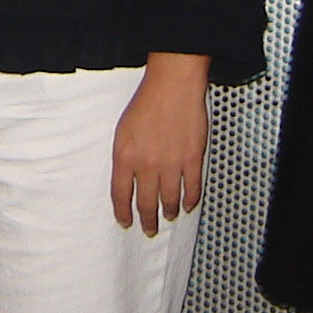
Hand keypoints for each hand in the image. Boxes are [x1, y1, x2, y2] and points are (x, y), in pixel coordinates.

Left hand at [111, 54, 208, 234]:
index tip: (125, 222)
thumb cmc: (148, 100)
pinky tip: (189, 204)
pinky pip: (192, 189)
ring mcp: (171, 164)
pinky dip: (191, 200)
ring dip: (169, 212)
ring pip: (170, 201)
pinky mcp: (192, 159)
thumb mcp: (122, 129)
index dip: (123, 213)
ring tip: (169, 215)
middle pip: (146, 203)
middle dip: (147, 220)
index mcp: (124, 155)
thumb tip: (128, 179)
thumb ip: (124, 156)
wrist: (173, 83)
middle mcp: (146, 164)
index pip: (120, 195)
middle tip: (149, 229)